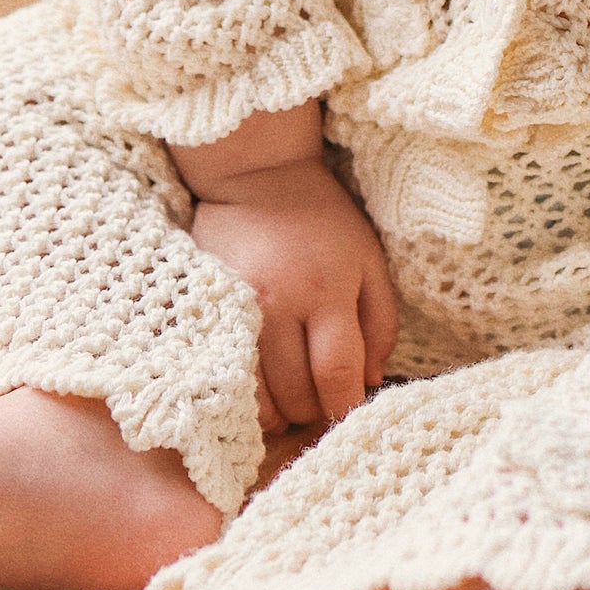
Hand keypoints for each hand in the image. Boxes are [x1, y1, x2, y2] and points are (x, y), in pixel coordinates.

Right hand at [172, 103, 397, 430]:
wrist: (257, 176)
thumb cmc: (324, 220)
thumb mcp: (369, 261)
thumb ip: (380, 322)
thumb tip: (371, 381)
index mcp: (326, 290)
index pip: (337, 373)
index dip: (347, 406)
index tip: (351, 411)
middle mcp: (278, 305)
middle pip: (296, 394)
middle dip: (316, 410)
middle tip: (322, 400)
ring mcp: (237, 311)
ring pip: (258, 398)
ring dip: (281, 413)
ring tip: (293, 398)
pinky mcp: (208, 311)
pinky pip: (225, 378)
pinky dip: (247, 399)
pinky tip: (262, 391)